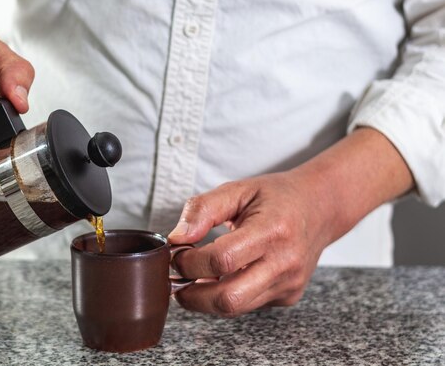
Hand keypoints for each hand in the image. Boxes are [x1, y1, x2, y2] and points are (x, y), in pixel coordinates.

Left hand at [168, 172, 329, 316]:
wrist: (320, 208)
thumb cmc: (277, 197)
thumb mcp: (238, 189)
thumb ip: (203, 209)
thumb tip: (177, 238)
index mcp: (273, 230)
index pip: (222, 260)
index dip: (190, 262)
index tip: (177, 253)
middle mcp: (285, 262)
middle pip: (228, 298)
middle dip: (191, 294)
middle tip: (176, 278)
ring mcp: (289, 284)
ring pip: (235, 308)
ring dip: (204, 299)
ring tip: (193, 278)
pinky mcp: (288, 296)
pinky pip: (247, 305)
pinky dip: (225, 295)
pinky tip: (220, 278)